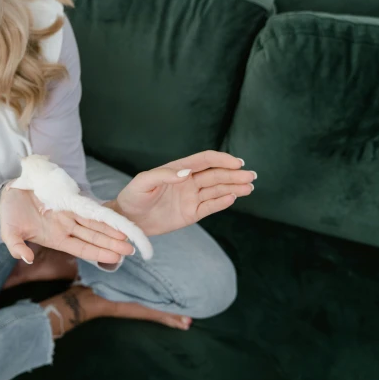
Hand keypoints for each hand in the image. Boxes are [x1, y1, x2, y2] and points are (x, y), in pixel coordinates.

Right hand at [0, 185, 133, 264]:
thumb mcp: (9, 232)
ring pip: (95, 222)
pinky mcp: (69, 198)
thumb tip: (26, 259)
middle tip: (131, 250)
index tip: (116, 258)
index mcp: (56, 238)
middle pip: (94, 236)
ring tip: (129, 235)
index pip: (82, 248)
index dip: (99, 253)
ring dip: (111, 229)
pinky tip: (116, 216)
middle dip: (112, 243)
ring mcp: (69, 213)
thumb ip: (16, 247)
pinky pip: (89, 206)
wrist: (10, 192)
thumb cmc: (10, 215)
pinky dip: (102, 212)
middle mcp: (66, 227)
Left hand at [108, 151, 256, 236]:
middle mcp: (188, 181)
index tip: (237, 162)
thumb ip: (163, 175)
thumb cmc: (133, 197)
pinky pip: (210, 206)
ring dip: (233, 187)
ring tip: (249, 187)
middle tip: (251, 176)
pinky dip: (222, 202)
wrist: (128, 220)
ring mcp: (191, 197)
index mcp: (178, 169)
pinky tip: (233, 198)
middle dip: (234, 174)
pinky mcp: (191, 213)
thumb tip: (185, 173)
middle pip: (216, 175)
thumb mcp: (143, 182)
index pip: (205, 160)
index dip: (221, 159)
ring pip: (217, 190)